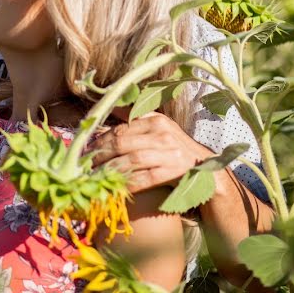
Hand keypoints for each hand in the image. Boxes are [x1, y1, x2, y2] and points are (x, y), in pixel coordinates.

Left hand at [86, 112, 212, 193]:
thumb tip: (109, 105)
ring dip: (109, 171)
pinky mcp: (174, 171)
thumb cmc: (174, 150)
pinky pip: (144, 178)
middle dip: (100, 156)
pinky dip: (128, 184)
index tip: (85, 150)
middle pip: (121, 144)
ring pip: (130, 161)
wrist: (207, 171)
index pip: (120, 129)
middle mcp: (162, 133)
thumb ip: (136, 120)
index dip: (99, 141)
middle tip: (85, 166)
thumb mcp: (158, 129)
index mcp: (155, 120)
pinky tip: (116, 188)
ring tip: (95, 178)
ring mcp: (170, 152)